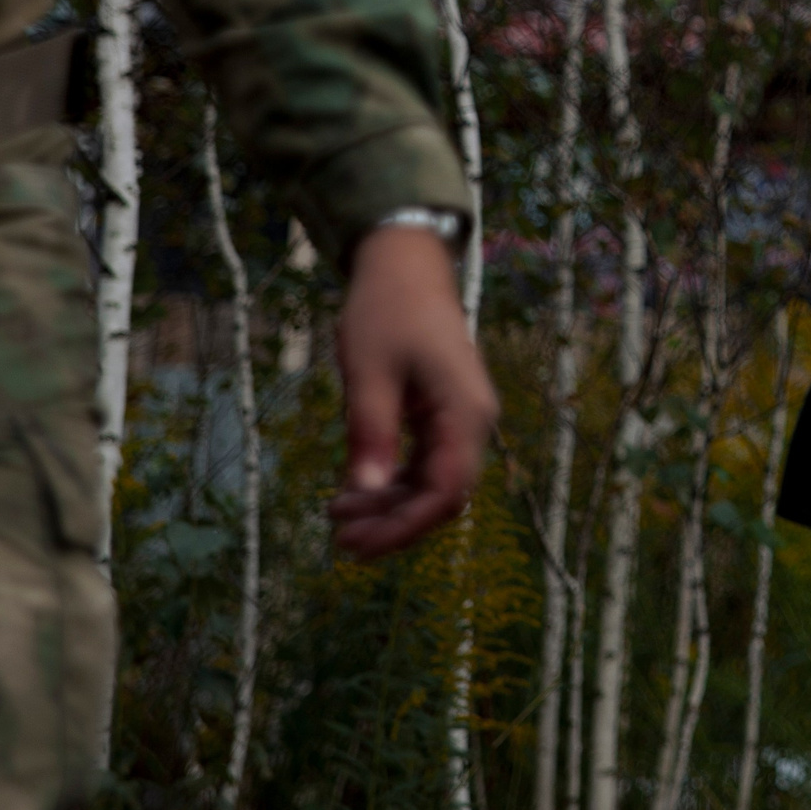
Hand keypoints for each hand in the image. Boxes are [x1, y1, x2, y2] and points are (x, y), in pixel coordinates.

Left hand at [327, 224, 500, 557]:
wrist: (405, 264)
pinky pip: (426, 462)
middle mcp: (472, 421)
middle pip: (444, 494)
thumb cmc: (387, 309)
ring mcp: (460, 418)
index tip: (358, 545)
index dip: (405, 526)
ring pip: (434, 483)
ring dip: (390, 505)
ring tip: (338, 515)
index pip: (447, 491)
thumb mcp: (369, 370)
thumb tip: (363, 491)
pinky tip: (356, 489)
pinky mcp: (443, 414)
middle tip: (339, 540)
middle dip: (394, 523)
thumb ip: (370, 431)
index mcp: (465, 412)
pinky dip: (394, 482)